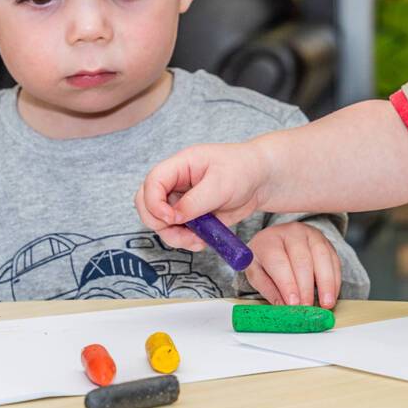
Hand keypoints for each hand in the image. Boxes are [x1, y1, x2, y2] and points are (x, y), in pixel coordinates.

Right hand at [135, 141, 272, 251]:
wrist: (261, 180)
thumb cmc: (243, 170)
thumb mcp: (221, 184)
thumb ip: (195, 201)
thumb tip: (173, 218)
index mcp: (179, 166)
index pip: (152, 182)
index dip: (154, 203)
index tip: (171, 218)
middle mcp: (175, 183)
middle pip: (146, 204)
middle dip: (159, 223)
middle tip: (182, 233)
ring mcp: (180, 201)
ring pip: (160, 223)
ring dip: (174, 237)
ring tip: (198, 240)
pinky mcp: (190, 217)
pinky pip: (177, 233)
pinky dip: (185, 241)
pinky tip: (202, 241)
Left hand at [244, 222, 342, 308]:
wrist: (277, 239)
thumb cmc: (265, 258)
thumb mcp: (256, 273)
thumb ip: (269, 289)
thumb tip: (283, 306)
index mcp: (269, 241)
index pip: (279, 262)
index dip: (287, 285)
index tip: (293, 303)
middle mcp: (291, 233)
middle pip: (302, 260)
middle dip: (306, 287)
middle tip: (308, 307)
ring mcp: (311, 235)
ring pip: (322, 257)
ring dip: (326, 283)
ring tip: (326, 303)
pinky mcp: (325, 241)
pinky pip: (334, 260)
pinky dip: (334, 280)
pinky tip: (332, 295)